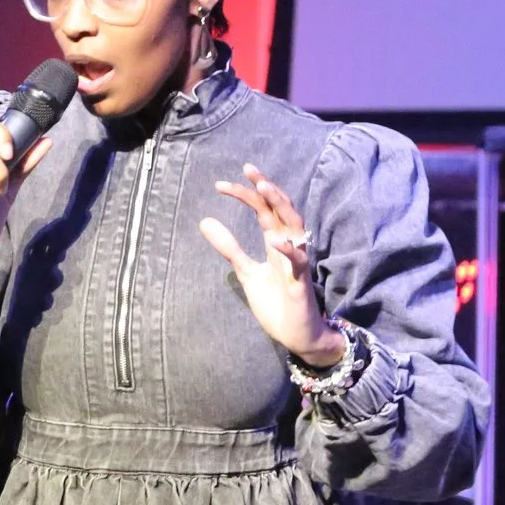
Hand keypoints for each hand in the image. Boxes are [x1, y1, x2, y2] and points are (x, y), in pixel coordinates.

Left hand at [198, 163, 342, 365]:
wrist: (296, 335)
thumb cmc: (276, 303)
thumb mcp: (246, 272)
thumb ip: (229, 248)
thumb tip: (204, 221)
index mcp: (276, 243)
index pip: (264, 210)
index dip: (247, 194)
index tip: (221, 184)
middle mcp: (289, 247)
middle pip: (281, 209)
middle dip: (267, 188)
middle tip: (248, 169)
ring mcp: (296, 263)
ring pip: (295, 226)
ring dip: (280, 206)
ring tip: (264, 188)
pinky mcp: (300, 282)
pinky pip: (299, 261)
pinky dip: (289, 249)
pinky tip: (275, 239)